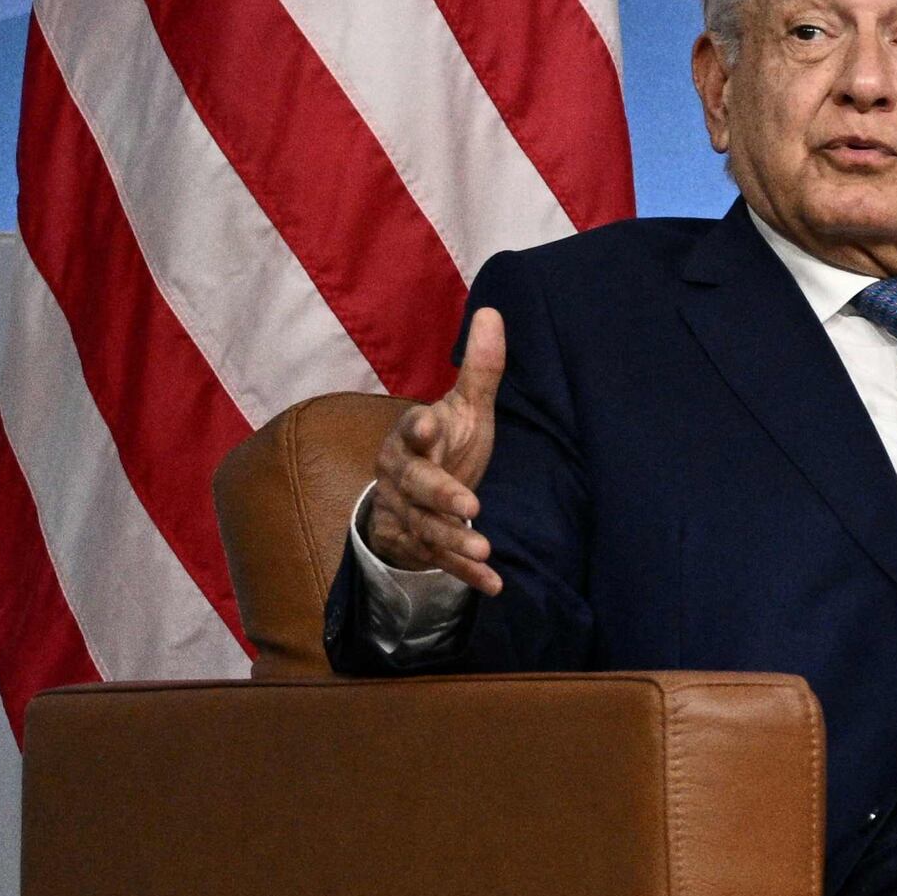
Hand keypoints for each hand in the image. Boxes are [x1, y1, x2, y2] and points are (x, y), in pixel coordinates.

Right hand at [363, 308, 508, 591]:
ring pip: (426, 527)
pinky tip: (494, 584)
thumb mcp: (463, 409)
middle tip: (469, 503)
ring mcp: (407, 513)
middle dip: (441, 493)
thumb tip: (492, 310)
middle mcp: (402, 476)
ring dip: (453, 540)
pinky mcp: (418, 543)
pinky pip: (440, 560)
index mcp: (412, 438)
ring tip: (483, 548)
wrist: (409, 497)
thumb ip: (480, 370)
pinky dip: (466, 573)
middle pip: (416, 485)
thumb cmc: (444, 444)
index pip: (413, 431)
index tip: (430, 425)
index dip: (420, 430)